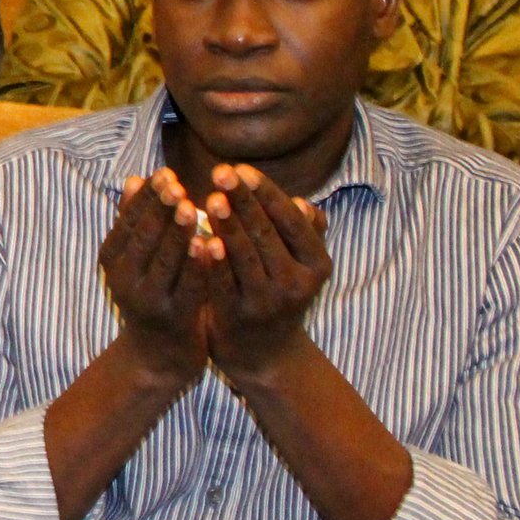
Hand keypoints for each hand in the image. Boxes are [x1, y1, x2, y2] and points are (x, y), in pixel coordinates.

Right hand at [98, 169, 215, 387]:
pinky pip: (187, 285)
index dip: (147, 197)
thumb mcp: (136, 257)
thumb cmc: (153, 292)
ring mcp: (148, 299)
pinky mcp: (174, 316)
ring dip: (177, 232)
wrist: (159, 353)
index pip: (128, 220)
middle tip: (177, 185)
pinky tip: (209, 244)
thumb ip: (136, 220)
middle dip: (161, 209)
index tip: (165, 173)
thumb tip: (134, 178)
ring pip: (163, 259)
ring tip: (191, 207)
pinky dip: (197, 264)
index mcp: (113, 258)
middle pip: (143, 237)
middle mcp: (124, 278)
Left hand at [195, 164, 332, 385]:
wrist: (264, 351)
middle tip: (221, 172)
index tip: (241, 168)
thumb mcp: (300, 264)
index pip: (291, 220)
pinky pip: (225, 282)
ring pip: (246, 256)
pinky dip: (215, 260)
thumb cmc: (279, 290)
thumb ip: (303, 233)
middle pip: (267, 233)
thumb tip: (303, 202)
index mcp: (317, 263)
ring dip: (229, 225)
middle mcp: (297, 282)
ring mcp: (269, 301)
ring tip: (211, 198)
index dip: (265, 193)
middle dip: (243, 201)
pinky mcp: (240, 315)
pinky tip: (201, 238)